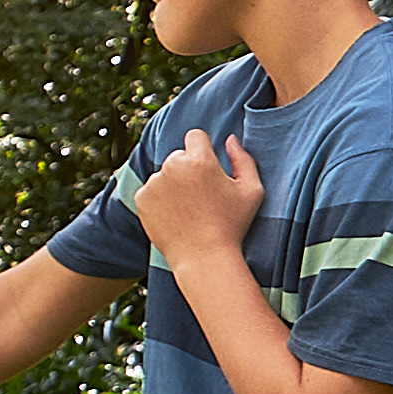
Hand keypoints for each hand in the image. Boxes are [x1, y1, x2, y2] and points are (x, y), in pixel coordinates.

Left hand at [131, 127, 269, 278]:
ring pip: (165, 174)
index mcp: (200, 160)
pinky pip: (151, 190)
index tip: (208, 165)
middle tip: (202, 195)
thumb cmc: (232, 225)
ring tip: (190, 209)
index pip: (195, 136)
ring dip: (174, 184)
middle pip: (179, 156)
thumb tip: (229, 139)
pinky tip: (176, 215)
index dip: (203, 149)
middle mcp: (172, 166)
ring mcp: (154, 182)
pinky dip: (160, 199)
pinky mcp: (141, 198)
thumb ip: (243, 159)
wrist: (204, 257)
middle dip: (189, 168)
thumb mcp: (252, 191)